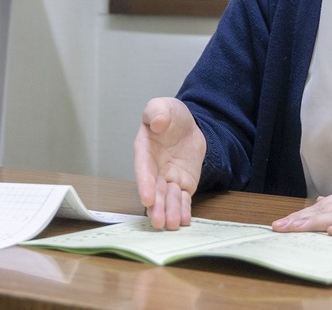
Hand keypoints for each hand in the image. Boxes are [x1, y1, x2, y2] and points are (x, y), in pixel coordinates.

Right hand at [133, 97, 205, 229]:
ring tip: (172, 225)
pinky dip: (183, 210)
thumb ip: (158, 112)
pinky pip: (182, 199)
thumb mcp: (163, 106)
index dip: (145, 185)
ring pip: (167, 198)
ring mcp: (168, 178)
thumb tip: (158, 123)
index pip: (143, 170)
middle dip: (156, 207)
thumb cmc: (170, 116)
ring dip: (169, 212)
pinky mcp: (182, 185)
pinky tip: (185, 220)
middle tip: (158, 222)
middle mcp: (154, 169)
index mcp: (145, 150)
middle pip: (154, 190)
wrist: (188, 126)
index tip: (147, 199)